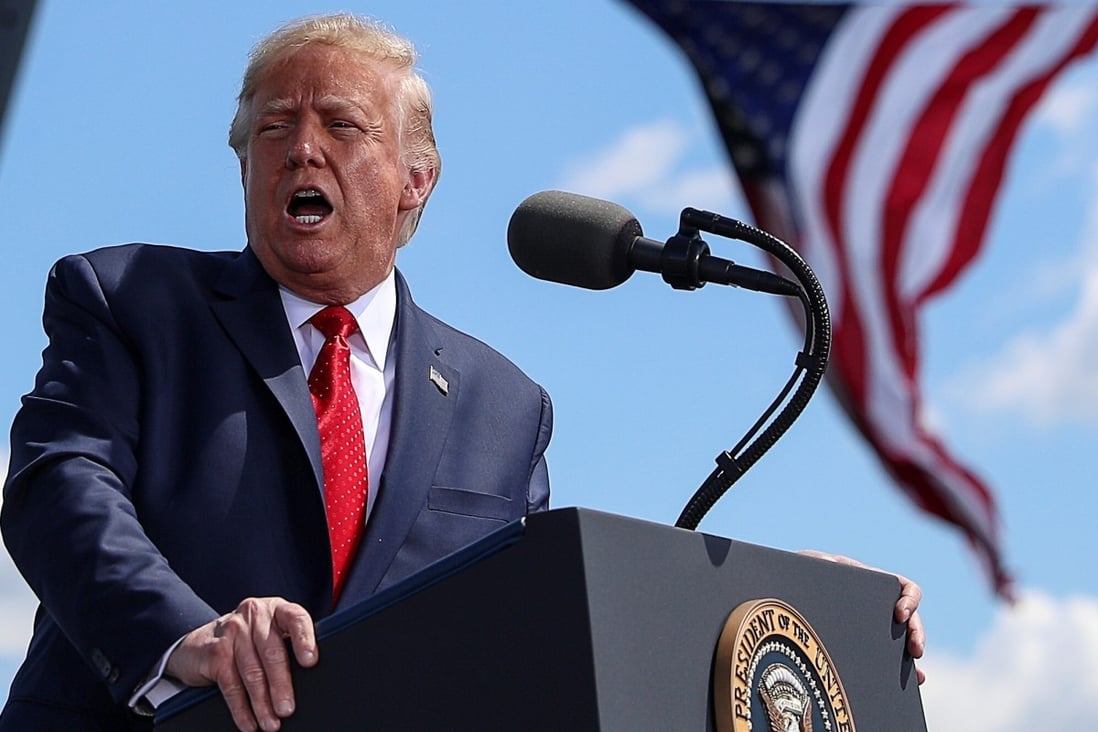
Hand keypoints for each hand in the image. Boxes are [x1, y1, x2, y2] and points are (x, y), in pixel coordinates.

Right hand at [165, 597, 317, 730]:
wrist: (199, 644)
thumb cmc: (248, 641)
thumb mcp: (271, 632)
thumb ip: (289, 645)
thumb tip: (312, 678)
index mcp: (277, 608)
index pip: (296, 619)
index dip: (304, 640)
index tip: (310, 662)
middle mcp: (255, 614)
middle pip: (272, 652)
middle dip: (281, 685)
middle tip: (287, 710)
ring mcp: (232, 630)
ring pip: (252, 672)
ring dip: (262, 703)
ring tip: (271, 723)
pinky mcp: (215, 651)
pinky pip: (231, 684)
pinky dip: (241, 708)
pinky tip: (249, 722)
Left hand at [799, 550, 925, 683]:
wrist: (792, 595)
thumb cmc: (803, 575)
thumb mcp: (810, 565)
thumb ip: (818, 562)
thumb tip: (828, 564)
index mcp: (873, 583)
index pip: (905, 587)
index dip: (910, 600)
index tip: (900, 614)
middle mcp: (880, 607)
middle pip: (912, 619)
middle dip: (917, 634)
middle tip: (915, 650)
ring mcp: (876, 628)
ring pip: (905, 642)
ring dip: (914, 657)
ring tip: (917, 675)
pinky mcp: (867, 647)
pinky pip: (890, 661)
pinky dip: (903, 673)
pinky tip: (907, 685)